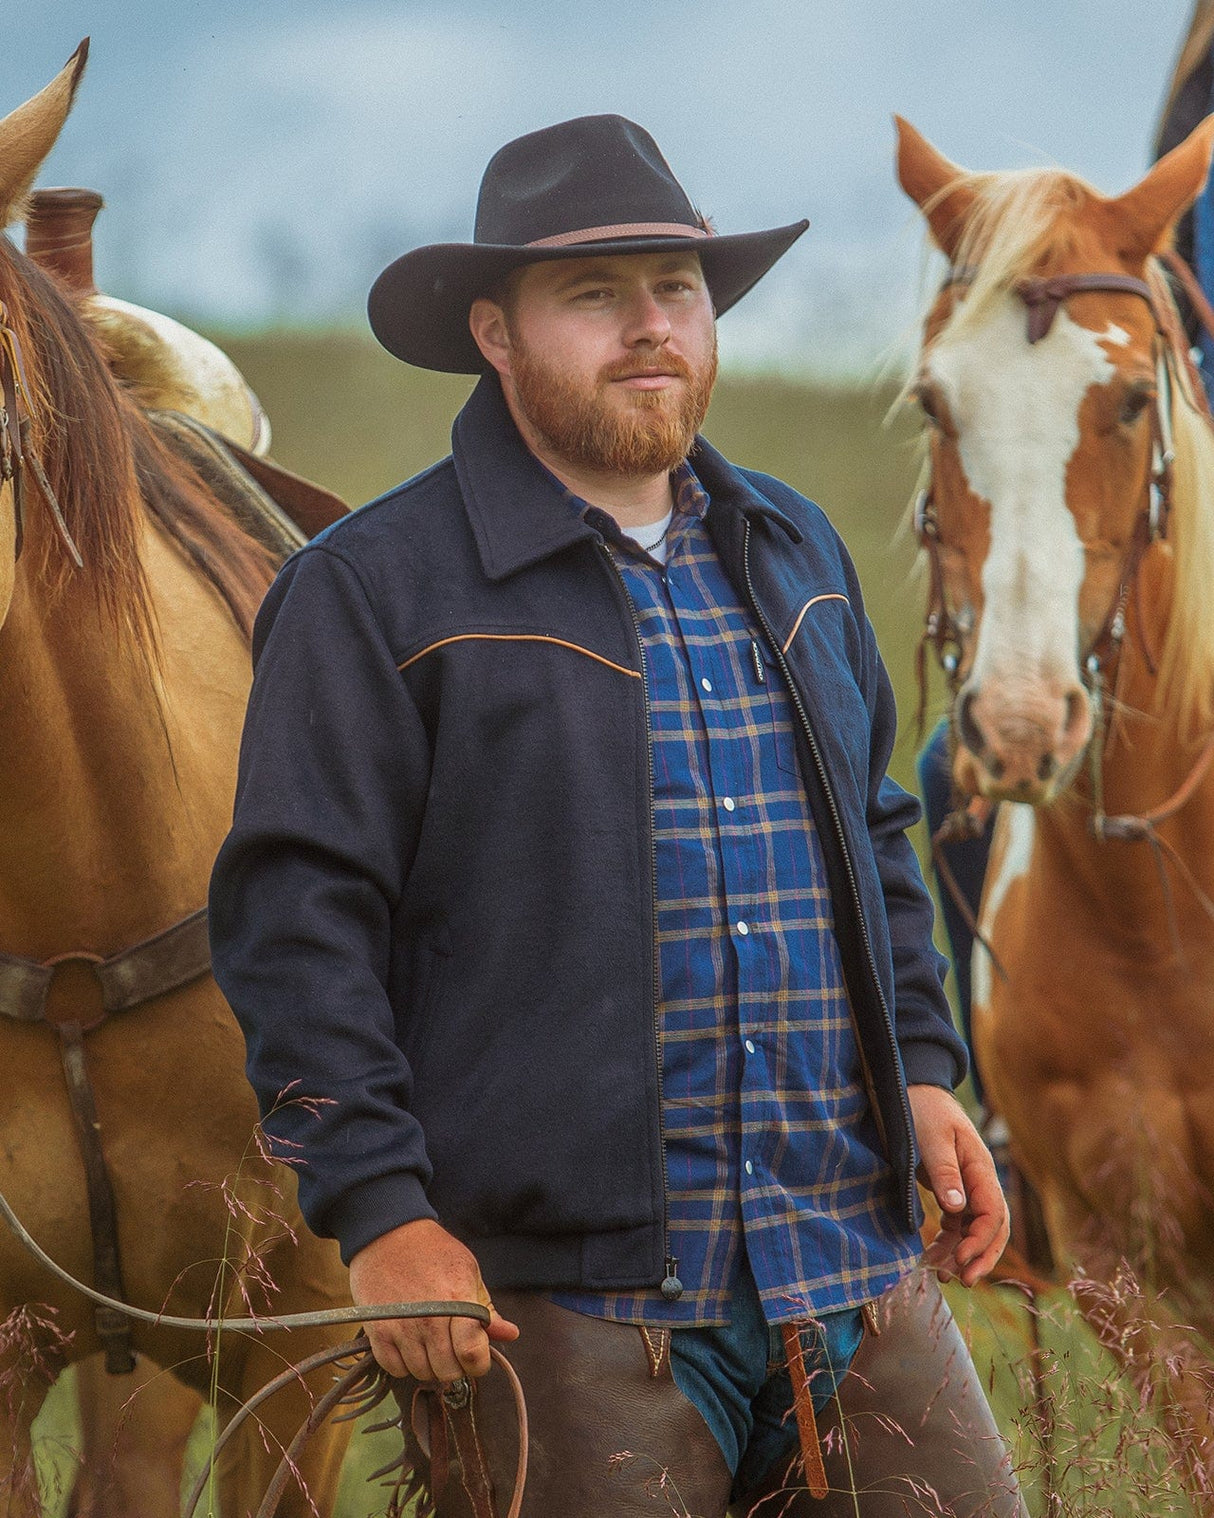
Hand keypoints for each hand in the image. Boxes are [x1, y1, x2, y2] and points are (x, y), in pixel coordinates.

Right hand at [348, 1218, 519, 1382]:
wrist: (387, 1234)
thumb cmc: (433, 1251)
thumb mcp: (468, 1270)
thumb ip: (486, 1308)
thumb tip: (510, 1334)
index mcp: (457, 1301)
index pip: (472, 1354)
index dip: (478, 1363)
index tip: (476, 1356)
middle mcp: (429, 1319)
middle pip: (448, 1371)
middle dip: (455, 1365)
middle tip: (451, 1347)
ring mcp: (402, 1327)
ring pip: (422, 1373)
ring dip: (429, 1365)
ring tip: (429, 1342)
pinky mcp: (377, 1331)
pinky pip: (395, 1369)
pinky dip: (404, 1363)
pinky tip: (408, 1343)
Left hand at [908, 1083, 1008, 1286]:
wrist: (913, 1090)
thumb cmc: (923, 1109)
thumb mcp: (931, 1138)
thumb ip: (945, 1171)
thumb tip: (958, 1208)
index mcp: (980, 1168)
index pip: (993, 1213)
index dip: (981, 1241)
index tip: (962, 1259)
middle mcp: (979, 1180)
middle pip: (993, 1228)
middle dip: (981, 1256)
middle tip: (963, 1281)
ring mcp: (967, 1187)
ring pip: (974, 1230)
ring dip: (962, 1254)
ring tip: (944, 1277)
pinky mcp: (951, 1190)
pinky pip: (957, 1224)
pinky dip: (948, 1243)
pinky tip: (934, 1258)